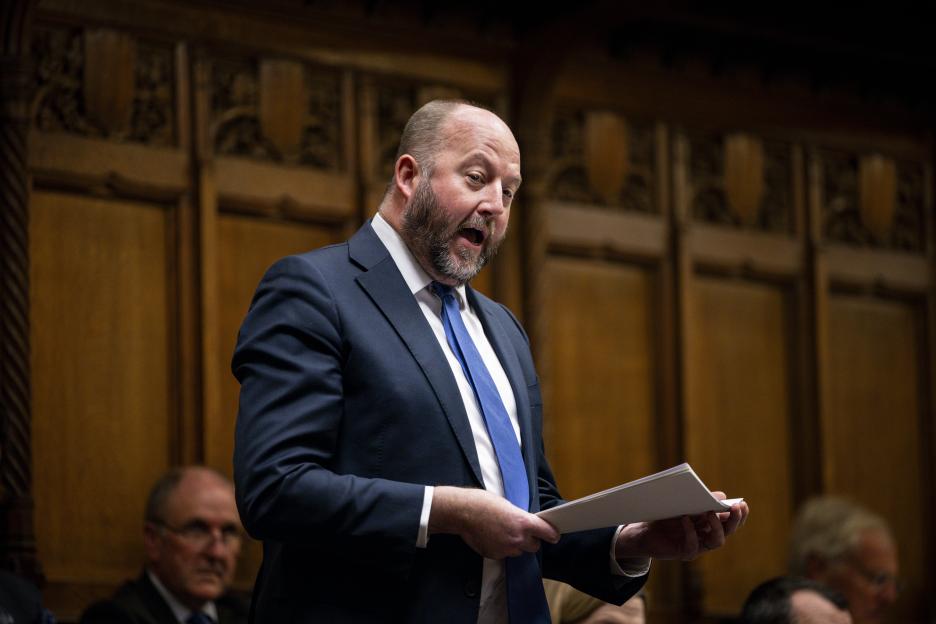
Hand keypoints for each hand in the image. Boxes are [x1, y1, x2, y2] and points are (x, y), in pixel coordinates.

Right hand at [430, 486, 559, 559]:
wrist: (461, 512)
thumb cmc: (483, 502)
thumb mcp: (508, 505)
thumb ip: (520, 518)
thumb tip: (527, 524)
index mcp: (523, 522)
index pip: (547, 533)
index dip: (552, 534)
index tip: (554, 535)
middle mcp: (517, 539)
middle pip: (534, 546)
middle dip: (530, 540)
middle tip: (520, 531)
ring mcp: (505, 549)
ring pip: (518, 551)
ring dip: (515, 545)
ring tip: (501, 532)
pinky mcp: (494, 555)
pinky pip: (504, 554)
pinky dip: (501, 548)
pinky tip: (492, 537)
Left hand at [614, 494, 747, 561]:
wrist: (643, 530)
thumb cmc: (665, 515)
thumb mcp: (683, 504)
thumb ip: (701, 500)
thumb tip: (721, 496)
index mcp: (709, 522)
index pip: (730, 520)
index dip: (739, 514)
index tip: (743, 504)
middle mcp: (707, 535)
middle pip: (728, 531)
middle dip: (734, 520)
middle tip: (736, 508)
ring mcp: (698, 545)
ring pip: (717, 541)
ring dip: (716, 527)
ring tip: (710, 512)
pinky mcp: (685, 553)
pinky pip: (693, 546)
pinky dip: (691, 532)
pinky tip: (686, 520)